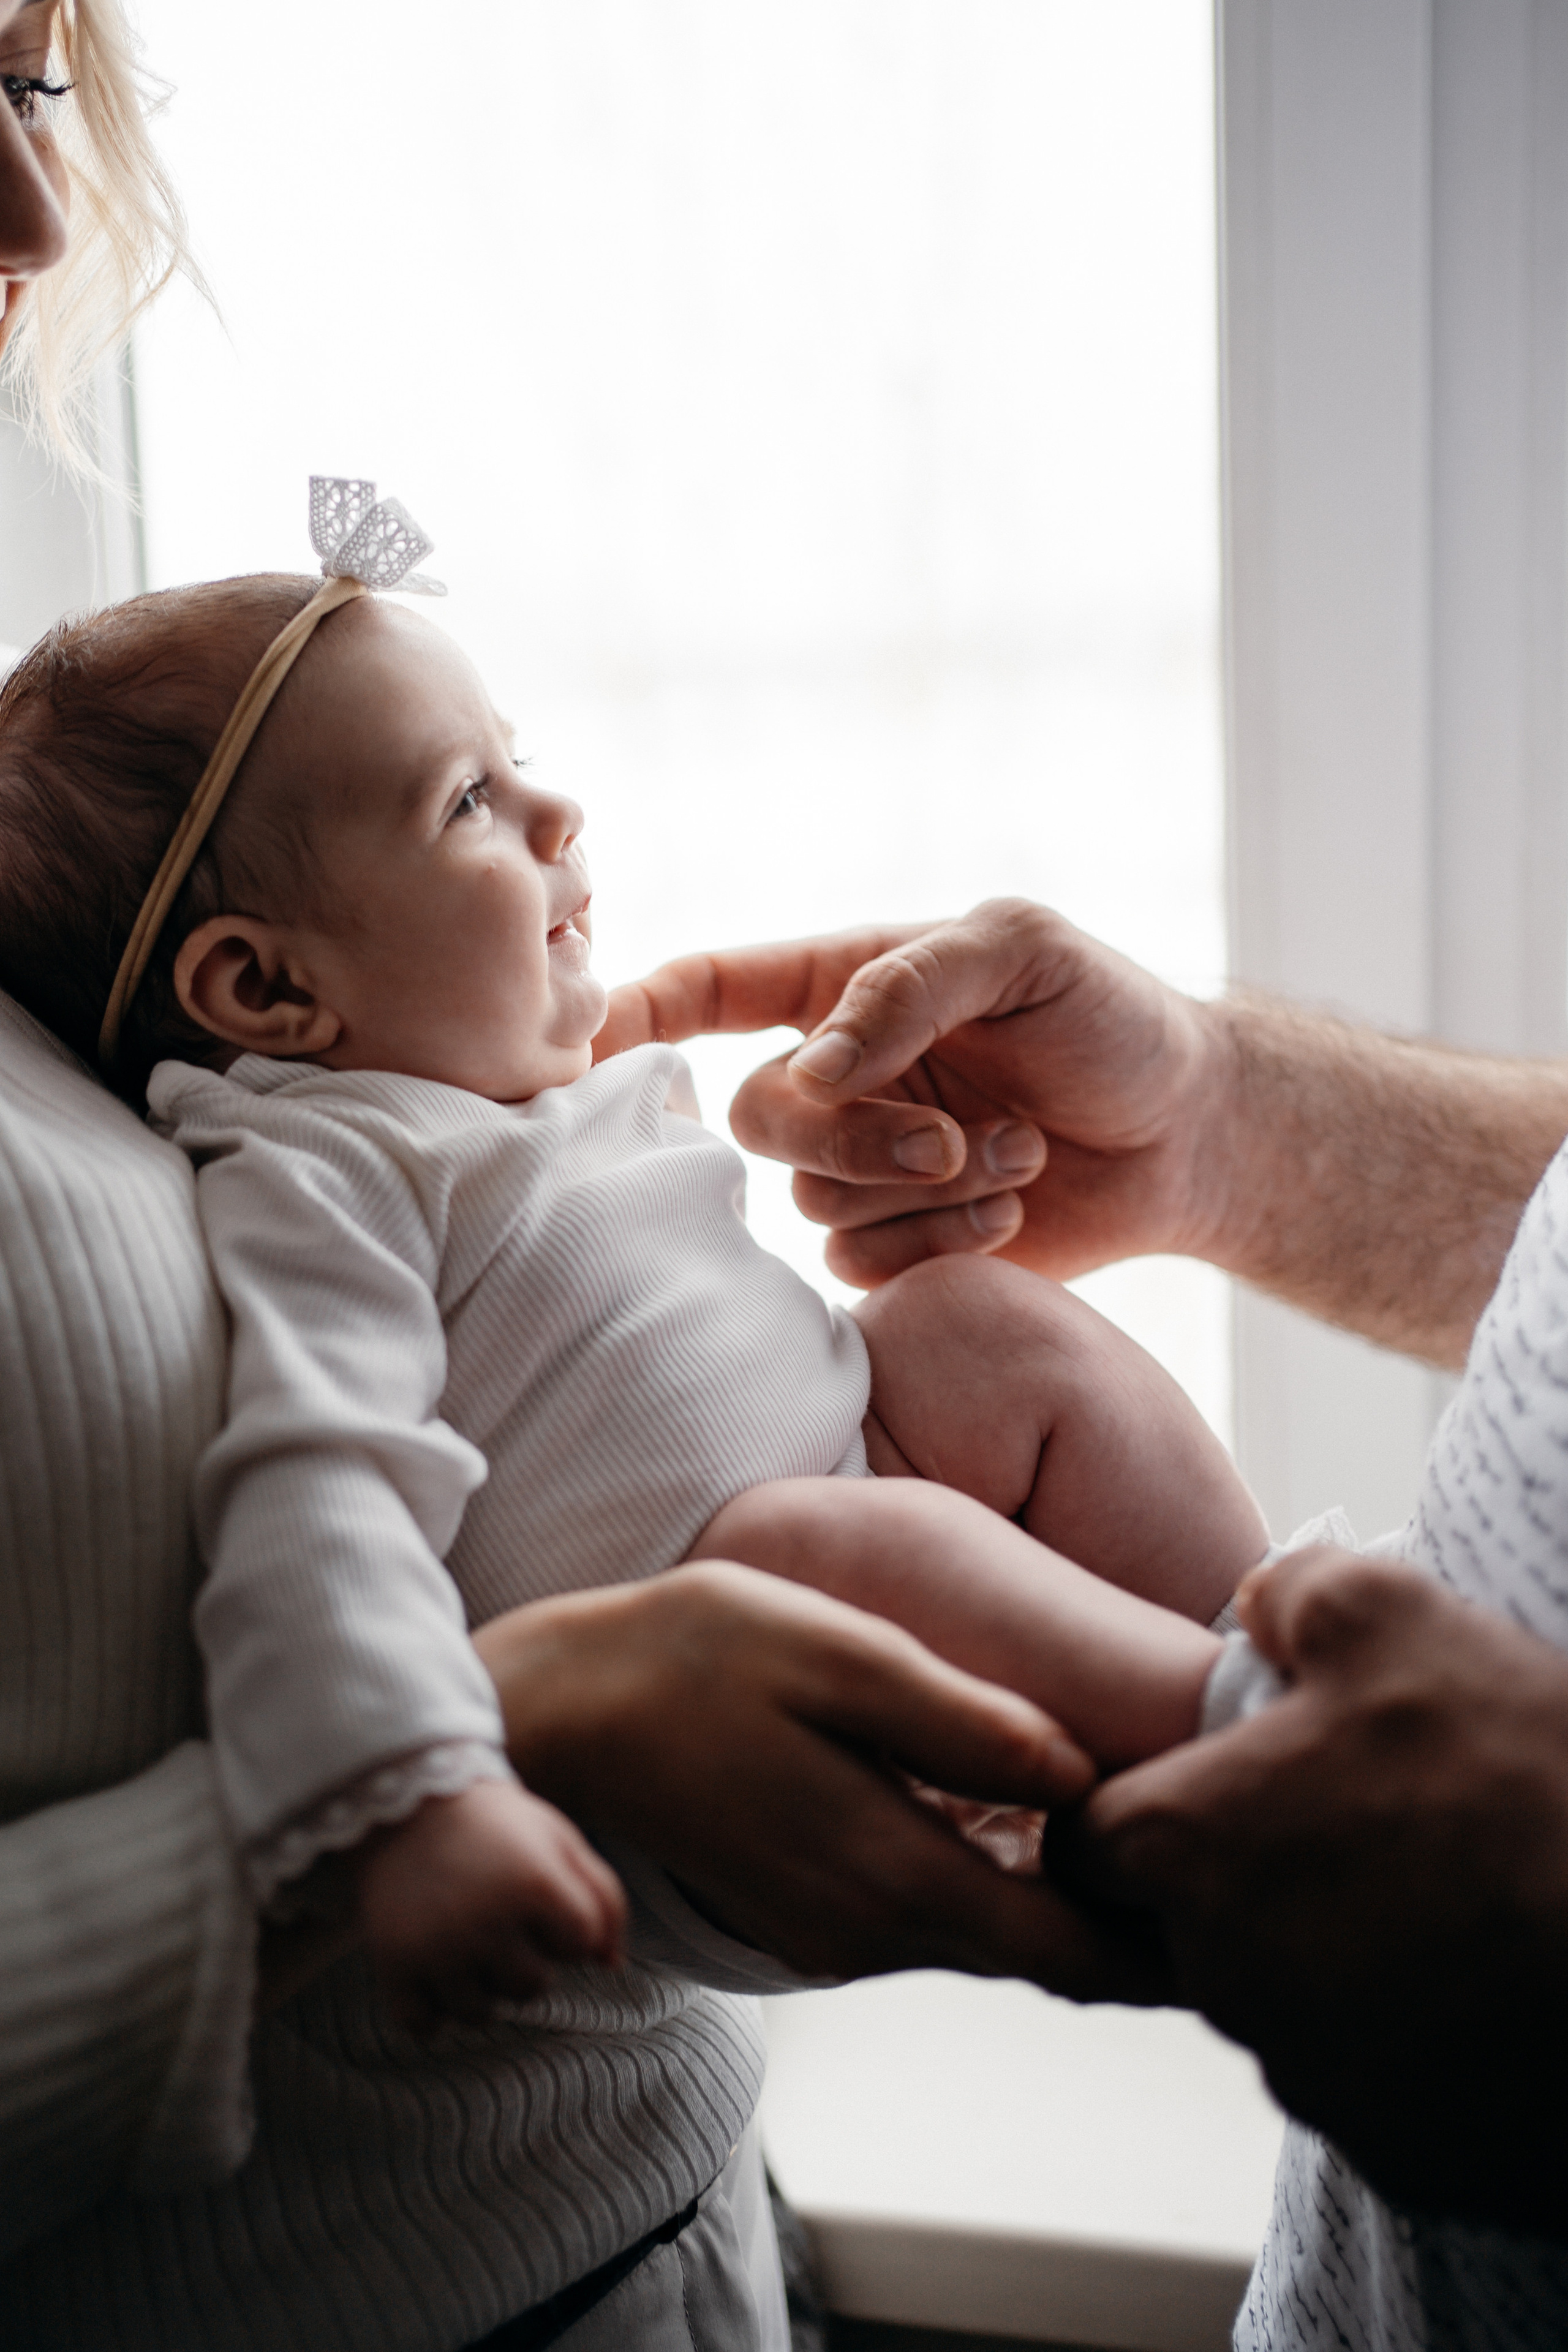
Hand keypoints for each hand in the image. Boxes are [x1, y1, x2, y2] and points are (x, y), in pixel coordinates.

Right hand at [353, 1779, 626, 2034]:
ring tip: (467, 1941)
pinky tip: (434, 1970)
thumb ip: (602, 1897)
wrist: (407, 1799)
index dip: (566, 1926)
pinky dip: (431, 2010)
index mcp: (533, 1882)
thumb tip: (610, 1964)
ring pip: (481, 2014)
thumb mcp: (559, 1839)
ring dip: (480, 1989)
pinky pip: (424, 2025)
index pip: (580, 1943)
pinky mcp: (393, 1963)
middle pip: (532, 1987)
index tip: (542, 1902)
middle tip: (499, 1918)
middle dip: (526, 1961)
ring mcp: (436, 1946)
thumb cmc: (494, 1824)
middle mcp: (484, 1919)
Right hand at [473, 1561, 1163, 2000]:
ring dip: (1066, 1910)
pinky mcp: (808, 1911)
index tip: (1241, 1911)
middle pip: (1042, 1957)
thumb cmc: (695, 1658)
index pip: (1069, 1950)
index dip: (1163, 1945)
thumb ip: (959, 1724)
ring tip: (1151, 1848)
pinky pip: (934, 1918)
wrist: (563, 1715)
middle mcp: (869, 1931)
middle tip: (1223, 1871)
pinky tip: (1036, 1838)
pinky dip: (999, 1892)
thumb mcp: (837, 1659)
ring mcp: (833, 1933)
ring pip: (989, 1939)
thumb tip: (1077, 1774)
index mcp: (892, 1876)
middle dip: (1134, 1932)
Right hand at [597, 900, 1220, 1286]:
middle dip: (852, 1138)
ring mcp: (861, 1169)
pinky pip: (862, 1266)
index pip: (708, 989)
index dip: (634, 1014)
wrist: (1191, 1133)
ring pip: (813, 1202)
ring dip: (923, 1189)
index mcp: (842, 985)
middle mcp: (836, 1079)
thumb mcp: (1021, 950)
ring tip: (1018, 1157)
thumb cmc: (1112, 1018)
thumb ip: (909, 985)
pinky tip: (1010, 1215)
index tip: (580, 1048)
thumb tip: (816, 1065)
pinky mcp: (899, 1246)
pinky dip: (939, 1244)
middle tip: (955, 1139)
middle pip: (759, 1121)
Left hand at [1055, 1546, 1567, 2234]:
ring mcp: (1318, 2081)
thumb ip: (1292, 1594)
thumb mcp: (1395, 1615)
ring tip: (1441, 1884)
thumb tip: (1261, 1608)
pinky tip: (1486, 1970)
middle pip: (1190, 1924)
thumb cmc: (1523, 1780)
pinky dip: (1414, 2032)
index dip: (1135, 1799)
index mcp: (1195, 1854)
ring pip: (1284, 2002)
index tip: (1205, 1775)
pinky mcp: (1407, 2153)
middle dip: (1250, 1869)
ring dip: (1333, 1948)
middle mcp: (1228, 1983)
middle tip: (1356, 1813)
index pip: (1086, 1841)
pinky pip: (1378, 2078)